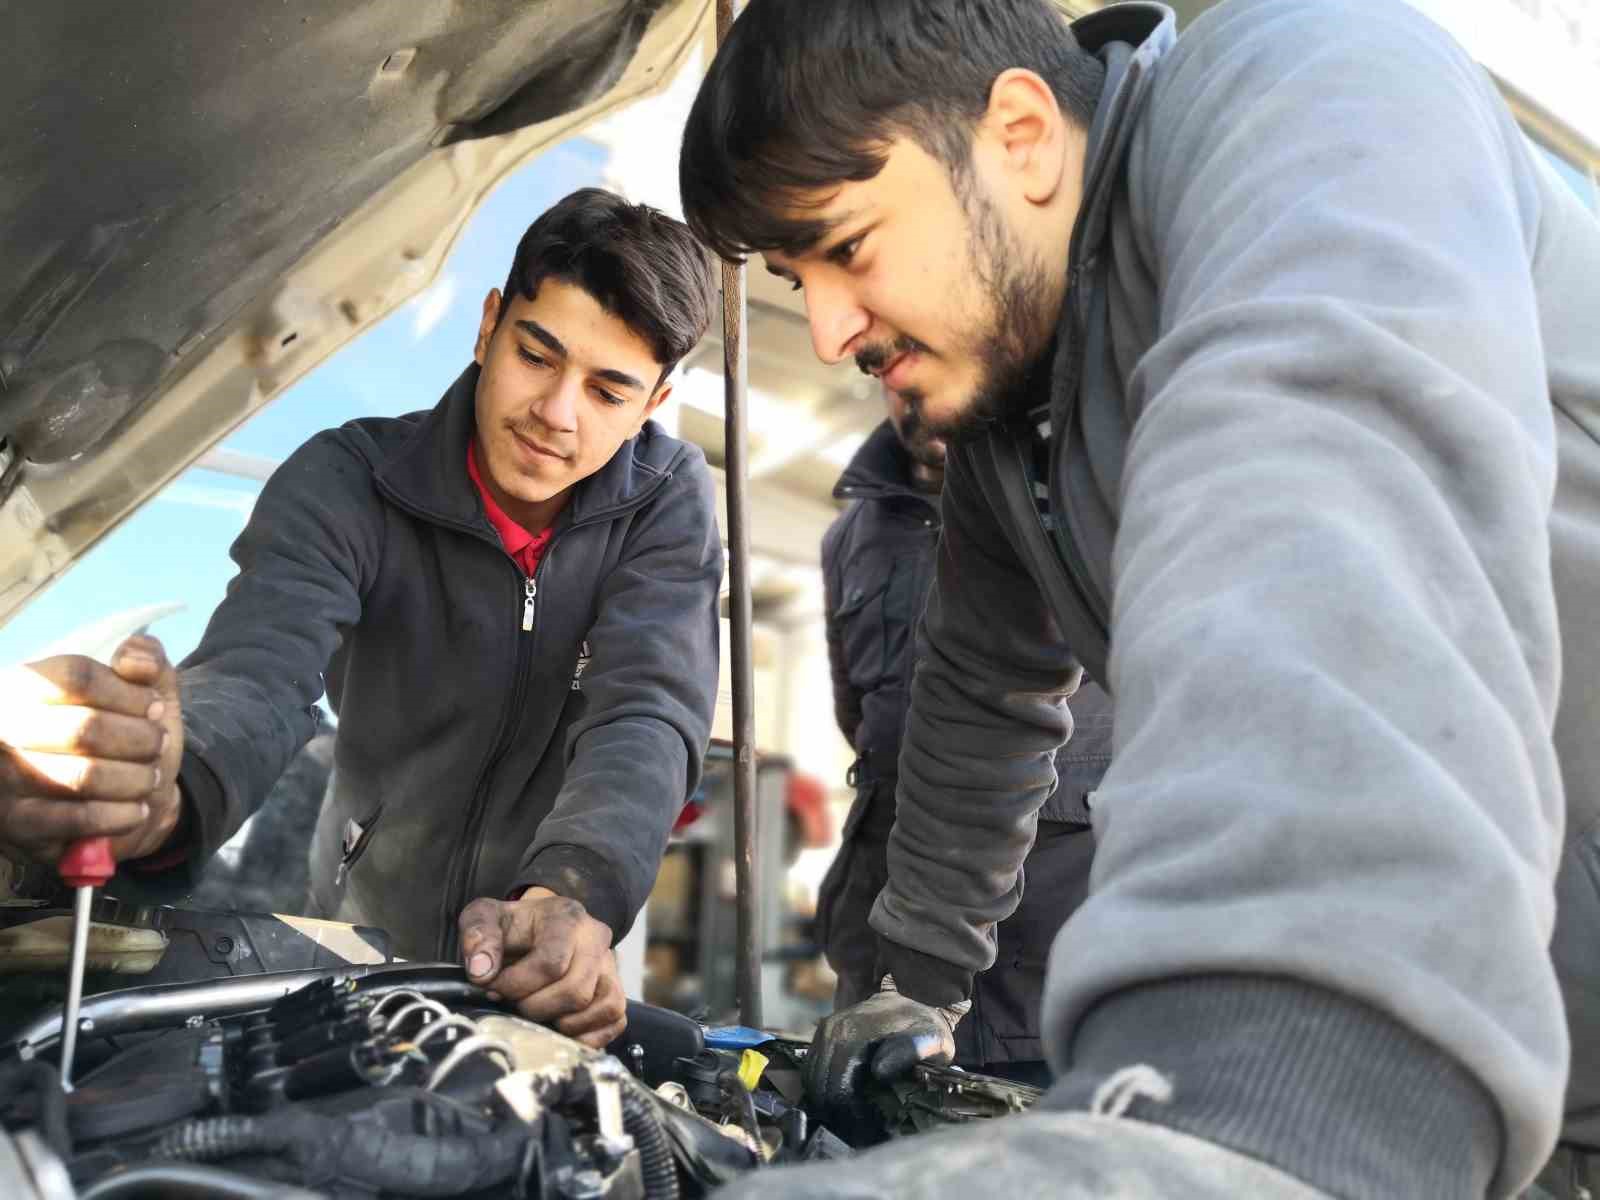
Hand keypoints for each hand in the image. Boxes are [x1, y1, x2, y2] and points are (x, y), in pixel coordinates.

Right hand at [0, 635, 184, 868]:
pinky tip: (138, 809)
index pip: (78, 677)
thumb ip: (145, 659)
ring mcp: (5, 778)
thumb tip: (133, 661)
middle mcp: (5, 728)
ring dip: (136, 779)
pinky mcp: (19, 825)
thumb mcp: (142, 689)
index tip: (155, 708)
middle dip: (140, 740)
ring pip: (85, 776)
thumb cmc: (124, 734)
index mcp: (25, 685)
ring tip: (151, 778)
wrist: (108, 801)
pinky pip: (80, 819)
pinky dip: (122, 815)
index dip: (130, 693)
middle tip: (158, 746)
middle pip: (84, 729)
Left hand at [458, 887, 626, 1047]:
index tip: (493, 988)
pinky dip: (587, 1034)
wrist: (536, 928)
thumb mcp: (484, 917)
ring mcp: (611, 966)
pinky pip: (615, 1021)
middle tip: (514, 1003)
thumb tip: (482, 972)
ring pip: (601, 1007)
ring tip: (537, 1013)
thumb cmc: (512, 928)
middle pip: (576, 991)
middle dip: (535, 1007)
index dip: (516, 985)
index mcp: (567, 917)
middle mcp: (596, 939)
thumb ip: (478, 936)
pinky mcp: (616, 991)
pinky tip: (558, 1027)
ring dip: (562, 1023)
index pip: (551, 963)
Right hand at [802, 979, 966, 1140]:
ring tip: (849, 1117)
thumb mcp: (930, 1038)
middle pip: (820, 1085)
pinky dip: (822, 1086)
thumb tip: (878, 1071)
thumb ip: (908, 1052)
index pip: (836, 1087)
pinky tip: (840, 1099)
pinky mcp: (825, 1031)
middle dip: (835, 1112)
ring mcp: (826, 1029)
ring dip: (826, 1100)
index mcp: (854, 1034)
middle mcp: (832, 1030)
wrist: (916, 994)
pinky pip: (813, 1066)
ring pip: (812, 1078)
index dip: (849, 1114)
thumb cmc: (925, 1023)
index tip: (866, 1128)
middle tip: (857, 1128)